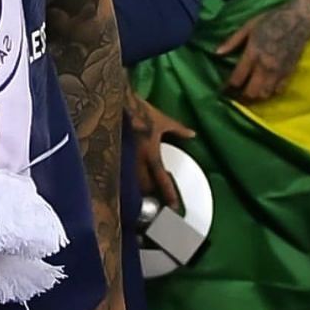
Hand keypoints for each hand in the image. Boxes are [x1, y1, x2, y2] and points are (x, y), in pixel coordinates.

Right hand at [126, 86, 194, 206]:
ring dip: (140, 188)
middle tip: (158, 201)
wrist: (119, 104)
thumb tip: (192, 134)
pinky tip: (131, 179)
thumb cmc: (143, 113)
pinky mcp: (118, 154)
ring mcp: (126, 158)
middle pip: (144, 185)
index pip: (161, 177)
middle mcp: (138, 159)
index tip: (173, 205)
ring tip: (145, 193)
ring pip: (133, 180)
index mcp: (151, 153)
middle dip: (151, 195)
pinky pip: (125, 171)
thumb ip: (178, 129)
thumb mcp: (163, 121)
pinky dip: (130, 177)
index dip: (168, 192)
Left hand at [215, 0, 309, 102]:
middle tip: (234, 97)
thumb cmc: (271, 20)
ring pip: (264, 94)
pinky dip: (269, 94)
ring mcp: (278, 71)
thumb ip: (232, 41)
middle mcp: (265, 66)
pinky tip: (263, 90)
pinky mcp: (289, 73)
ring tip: (247, 96)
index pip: (237, 79)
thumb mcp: (248, 27)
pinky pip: (278, 91)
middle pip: (251, 92)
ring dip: (254, 98)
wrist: (298, 20)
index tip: (223, 91)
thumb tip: (217, 53)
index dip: (228, 88)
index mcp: (253, 53)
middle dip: (240, 97)